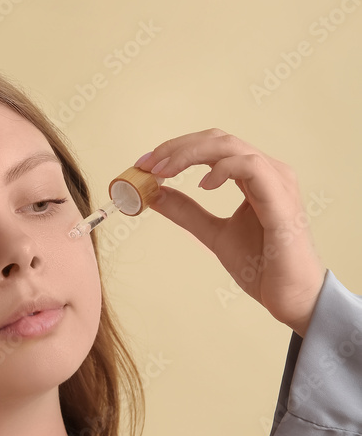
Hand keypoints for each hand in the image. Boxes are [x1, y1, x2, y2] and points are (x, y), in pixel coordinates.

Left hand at [135, 129, 327, 336]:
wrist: (290, 297)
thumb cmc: (262, 267)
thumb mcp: (214, 234)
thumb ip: (186, 212)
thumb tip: (154, 194)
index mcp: (255, 177)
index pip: (213, 146)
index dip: (177, 149)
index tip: (145, 163)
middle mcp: (269, 171)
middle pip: (218, 139)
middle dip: (177, 147)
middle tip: (147, 164)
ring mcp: (277, 182)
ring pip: (231, 146)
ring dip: (190, 153)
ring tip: (165, 171)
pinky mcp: (281, 199)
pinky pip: (250, 166)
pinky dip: (222, 169)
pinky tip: (202, 185)